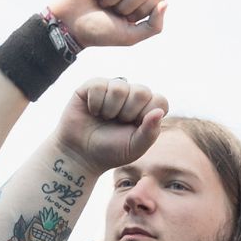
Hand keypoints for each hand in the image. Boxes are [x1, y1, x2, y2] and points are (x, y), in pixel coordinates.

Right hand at [48, 0, 166, 48]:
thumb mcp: (130, 36)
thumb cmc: (98, 33)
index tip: (126, 18)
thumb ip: (154, 26)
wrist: (69, 27)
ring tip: (100, 3)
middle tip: (110, 12)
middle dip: (126, 5)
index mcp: (139, 5)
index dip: (142, 10)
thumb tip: (165, 2)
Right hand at [51, 78, 166, 174]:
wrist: (80, 155)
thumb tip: (158, 112)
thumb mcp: (134, 148)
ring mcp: (112, 88)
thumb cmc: (109, 152)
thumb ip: (150, 132)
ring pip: (120, 88)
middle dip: (128, 113)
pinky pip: (99, 86)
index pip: (159, 100)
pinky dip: (95, 104)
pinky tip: (92, 111)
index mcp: (145, 109)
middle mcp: (131, 95)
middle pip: (142, 92)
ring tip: (104, 118)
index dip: (146, 115)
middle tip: (117, 123)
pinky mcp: (93, 85)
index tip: (133, 128)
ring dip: (110, 109)